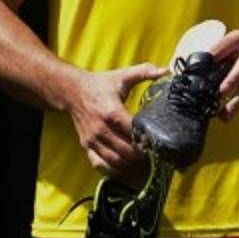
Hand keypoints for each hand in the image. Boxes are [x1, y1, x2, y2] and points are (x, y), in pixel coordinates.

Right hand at [66, 62, 165, 176]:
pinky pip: (100, 164)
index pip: (134, 133)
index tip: (154, 137)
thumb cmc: (99, 84)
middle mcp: (101, 129)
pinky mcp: (86, 145)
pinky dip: (112, 167)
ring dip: (129, 161)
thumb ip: (144, 72)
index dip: (146, 138)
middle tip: (149, 148)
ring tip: (137, 155)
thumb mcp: (122, 76)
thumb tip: (166, 70)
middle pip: (127, 151)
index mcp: (112, 112)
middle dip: (141, 152)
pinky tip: (121, 161)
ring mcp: (93, 139)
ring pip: (115, 161)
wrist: (72, 91)